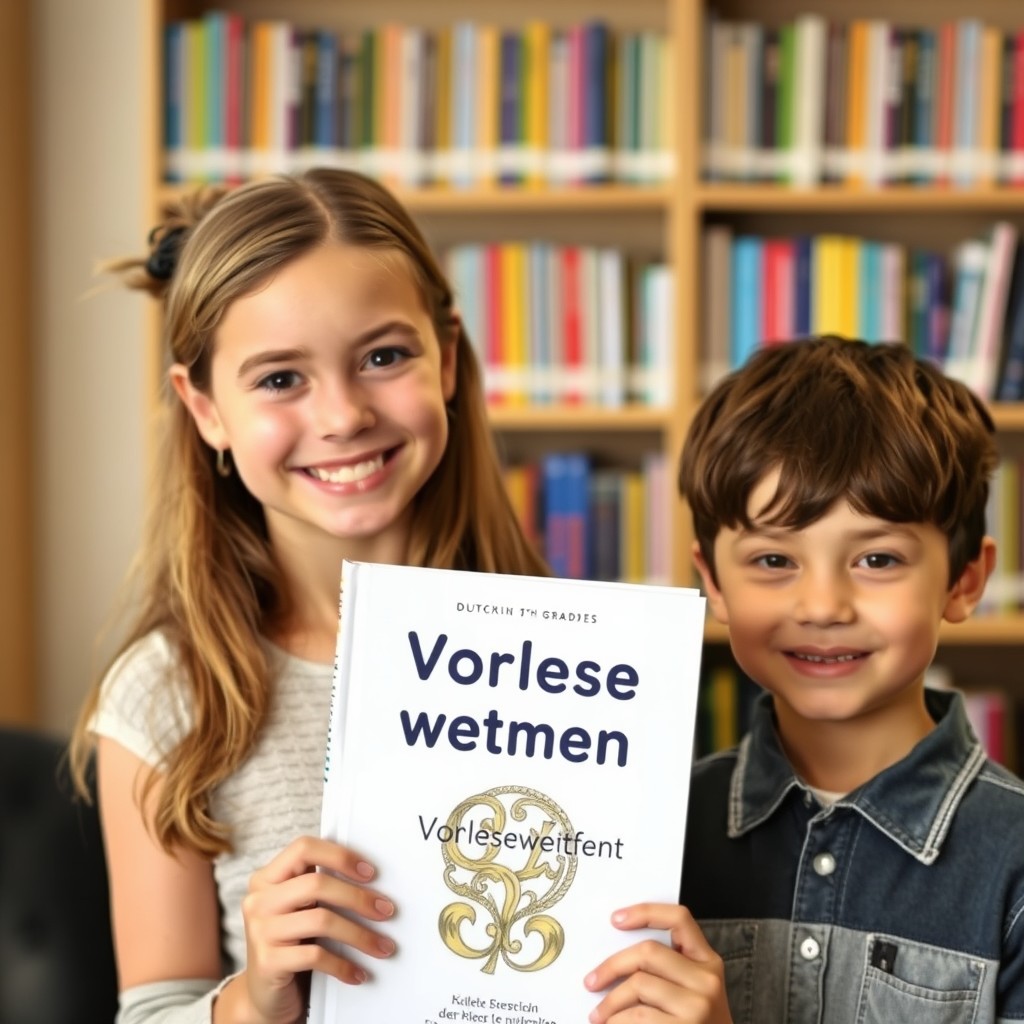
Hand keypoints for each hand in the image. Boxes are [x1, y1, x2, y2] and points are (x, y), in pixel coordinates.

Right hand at [233, 836, 395, 1023]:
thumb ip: (319, 889)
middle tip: (386, 911)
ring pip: (321, 920)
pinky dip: (343, 964)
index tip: (370, 873)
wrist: (264, 998)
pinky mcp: (267, 963)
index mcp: (267, 878)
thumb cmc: (291, 945)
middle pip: (316, 884)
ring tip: (382, 946)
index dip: (339, 856)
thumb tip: (372, 879)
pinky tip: (358, 972)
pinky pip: (315, 956)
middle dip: (358, 898)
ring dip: (359, 935)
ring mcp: (260, 931)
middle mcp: (258, 900)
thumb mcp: (299, 911)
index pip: (303, 849)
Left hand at [584, 903, 732, 1023]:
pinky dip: (617, 1021)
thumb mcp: (693, 990)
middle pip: (647, 952)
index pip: (679, 919)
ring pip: (638, 985)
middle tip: (591, 981)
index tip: (615, 919)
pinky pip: (638, 1016)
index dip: (645, 912)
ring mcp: (698, 1006)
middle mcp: (707, 980)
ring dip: (609, 1003)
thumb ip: (668, 968)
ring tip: (598, 1015)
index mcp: (708, 961)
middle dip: (611, 966)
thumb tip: (615, 955)